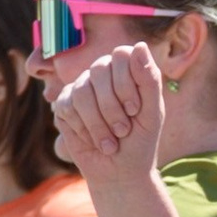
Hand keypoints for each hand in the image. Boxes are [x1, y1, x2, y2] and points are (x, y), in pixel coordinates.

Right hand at [48, 41, 166, 188]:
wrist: (120, 171)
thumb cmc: (140, 141)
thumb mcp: (152, 113)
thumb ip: (149, 79)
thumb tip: (139, 45)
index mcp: (126, 69)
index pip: (120, 54)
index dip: (126, 83)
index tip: (135, 110)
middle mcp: (102, 73)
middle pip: (99, 70)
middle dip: (112, 107)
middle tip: (123, 131)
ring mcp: (81, 87)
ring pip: (82, 92)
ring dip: (98, 123)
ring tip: (109, 142)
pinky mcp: (64, 105)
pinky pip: (67, 108)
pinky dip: (83, 130)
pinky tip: (93, 141)